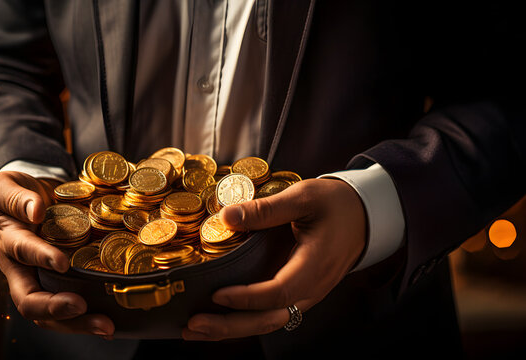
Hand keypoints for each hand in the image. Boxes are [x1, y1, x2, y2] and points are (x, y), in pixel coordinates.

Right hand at [0, 171, 113, 335]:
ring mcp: (43, 280)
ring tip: (106, 327)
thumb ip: (15, 196)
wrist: (27, 198)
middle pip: (32, 302)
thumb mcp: (3, 185)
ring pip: (53, 314)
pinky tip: (112, 324)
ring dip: (79, 323)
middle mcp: (24, 270)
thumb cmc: (12, 192)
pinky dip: (90, 318)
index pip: (23, 253)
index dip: (41, 258)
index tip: (62, 262)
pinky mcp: (63, 283)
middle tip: (82, 307)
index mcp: (9, 244)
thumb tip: (36, 210)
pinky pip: (73, 306)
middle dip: (57, 309)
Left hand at [182, 178, 365, 340]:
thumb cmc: (336, 204)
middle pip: (269, 319)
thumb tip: (226, 217)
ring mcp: (306, 295)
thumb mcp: (304, 197)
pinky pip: (269, 313)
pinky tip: (216, 320)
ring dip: (231, 329)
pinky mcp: (298, 293)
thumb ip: (266, 209)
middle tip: (194, 325)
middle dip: (230, 326)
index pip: (279, 291)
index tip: (217, 294)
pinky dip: (241, 320)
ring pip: (267, 322)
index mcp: (315, 265)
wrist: (364, 216)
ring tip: (195, 330)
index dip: (247, 297)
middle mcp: (311, 289)